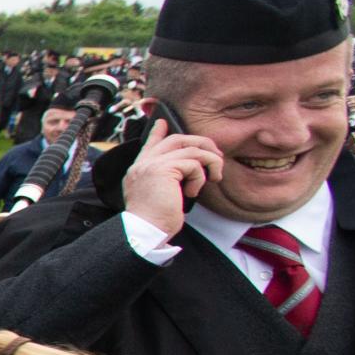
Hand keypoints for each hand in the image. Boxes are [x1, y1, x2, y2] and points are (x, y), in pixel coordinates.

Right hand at [119, 119, 221, 236]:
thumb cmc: (154, 221)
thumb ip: (166, 180)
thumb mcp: (159, 196)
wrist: (144, 232)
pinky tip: (193, 192)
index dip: (157, 133)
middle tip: (216, 156)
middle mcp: (142, 164)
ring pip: (191, 149)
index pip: (149, 145)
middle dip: (202, 144)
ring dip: (209, 162)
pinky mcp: (163, 169)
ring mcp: (151, 165)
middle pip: (177, 139)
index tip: (162, 123)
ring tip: (213, 177)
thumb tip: (187, 170)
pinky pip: (193, 164)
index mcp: (138, 170)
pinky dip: (200, 177)